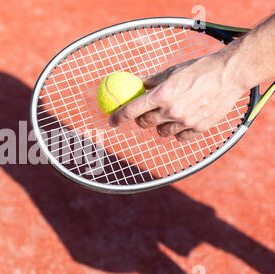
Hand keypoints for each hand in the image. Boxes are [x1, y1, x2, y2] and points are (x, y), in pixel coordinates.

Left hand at [109, 53, 246, 140]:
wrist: (230, 74)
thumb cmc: (198, 69)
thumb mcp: (170, 71)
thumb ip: (149, 81)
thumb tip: (130, 82)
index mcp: (162, 94)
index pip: (131, 111)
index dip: (118, 118)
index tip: (111, 121)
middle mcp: (172, 110)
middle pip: (145, 123)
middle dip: (141, 119)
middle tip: (145, 114)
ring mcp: (186, 121)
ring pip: (162, 132)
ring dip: (160, 125)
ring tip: (169, 113)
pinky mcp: (199, 128)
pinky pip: (179, 137)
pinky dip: (178, 131)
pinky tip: (182, 120)